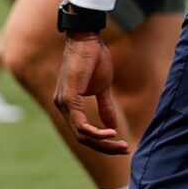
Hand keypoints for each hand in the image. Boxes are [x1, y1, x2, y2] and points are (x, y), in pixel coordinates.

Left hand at [54, 33, 126, 154]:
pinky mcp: (68, 97)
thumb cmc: (94, 59)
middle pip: (82, 138)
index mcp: (70, 105)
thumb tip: (112, 127)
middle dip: (105, 147)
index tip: (121, 145)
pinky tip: (111, 133)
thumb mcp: (102, 88)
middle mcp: (62, 106)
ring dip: (103, 143)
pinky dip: (96, 132)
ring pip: (81, 134)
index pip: (84, 132)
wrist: (87, 39)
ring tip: (121, 144)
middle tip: (125, 149)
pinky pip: (80, 123)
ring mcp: (64, 103)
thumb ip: (105, 107)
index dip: (103, 142)